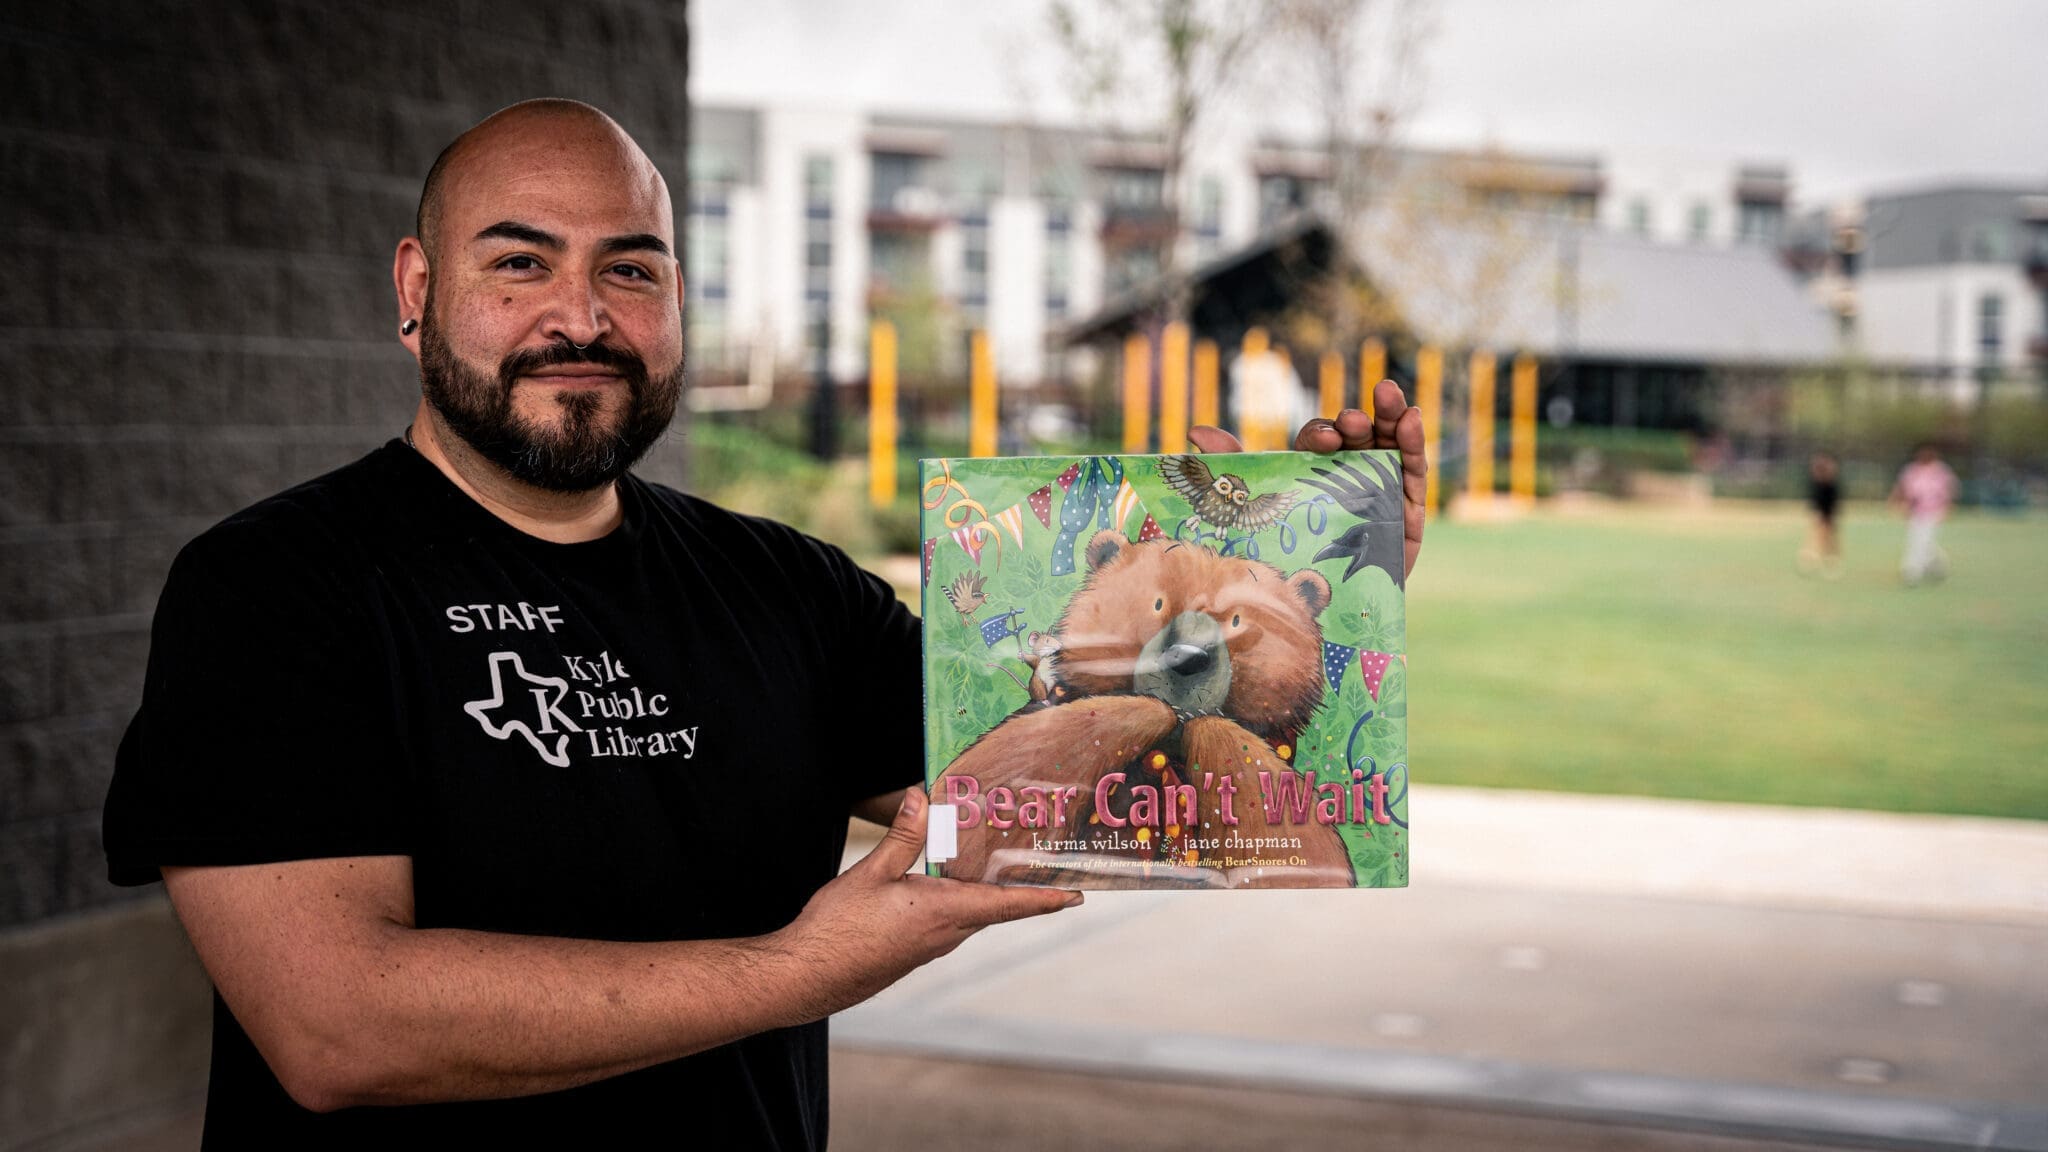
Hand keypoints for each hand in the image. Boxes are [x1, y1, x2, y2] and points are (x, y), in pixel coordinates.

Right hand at [772, 788, 1077, 1018]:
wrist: (806, 976)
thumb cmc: (838, 929)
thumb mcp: (871, 873)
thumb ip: (902, 835)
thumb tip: (920, 795)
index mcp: (944, 912)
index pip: (1009, 904)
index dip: (1046, 898)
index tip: (1078, 895)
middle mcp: (946, 934)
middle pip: (996, 907)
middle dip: (1021, 887)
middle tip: (1042, 863)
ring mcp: (930, 947)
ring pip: (971, 914)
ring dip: (989, 893)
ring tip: (999, 864)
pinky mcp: (913, 952)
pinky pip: (950, 923)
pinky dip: (962, 902)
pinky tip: (948, 884)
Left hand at [1189, 378, 1427, 579]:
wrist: (1318, 617)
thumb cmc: (1285, 560)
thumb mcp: (1256, 512)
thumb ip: (1234, 468)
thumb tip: (1195, 431)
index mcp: (1314, 471)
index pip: (1320, 440)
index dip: (1321, 433)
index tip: (1321, 439)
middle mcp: (1350, 474)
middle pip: (1358, 435)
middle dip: (1358, 421)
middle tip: (1352, 421)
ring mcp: (1382, 490)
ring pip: (1389, 445)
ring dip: (1391, 417)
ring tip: (1389, 395)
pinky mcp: (1408, 513)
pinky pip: (1414, 473)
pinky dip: (1415, 443)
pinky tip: (1413, 418)